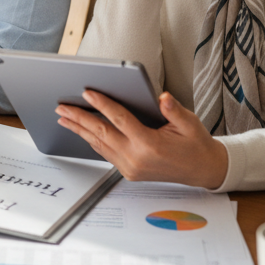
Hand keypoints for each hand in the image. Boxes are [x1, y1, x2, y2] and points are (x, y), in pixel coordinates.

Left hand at [55, 90, 227, 188]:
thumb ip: (173, 110)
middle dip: (79, 118)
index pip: (120, 120)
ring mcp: (130, 168)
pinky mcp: (128, 172)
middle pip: (101, 133)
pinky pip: (106, 153)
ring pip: (99, 145)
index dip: (102, 104)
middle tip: (62, 107)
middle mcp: (136, 159)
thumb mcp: (190, 123)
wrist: (202, 170)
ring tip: (64, 117)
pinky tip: (82, 130)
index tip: (87, 92)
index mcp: (150, 145)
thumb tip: (162, 97)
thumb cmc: (196, 144)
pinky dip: (92, 140)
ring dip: (80, 130)